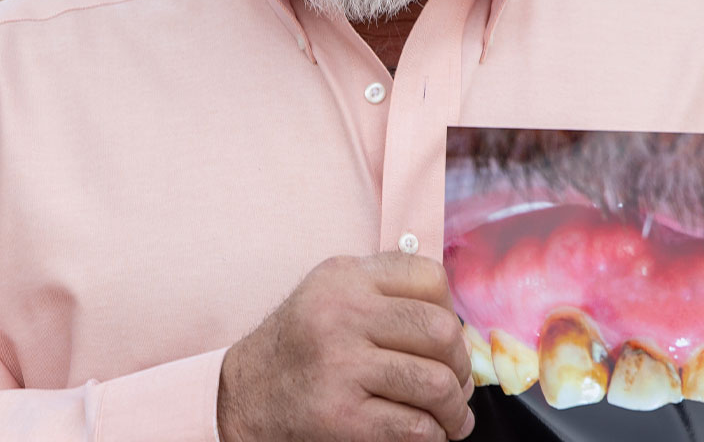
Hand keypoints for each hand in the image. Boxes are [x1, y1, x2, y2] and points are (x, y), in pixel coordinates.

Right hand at [218, 253, 474, 441]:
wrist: (243, 398)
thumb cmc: (301, 348)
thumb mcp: (332, 295)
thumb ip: (386, 290)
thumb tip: (458, 326)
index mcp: (344, 277)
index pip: (430, 278)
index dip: (449, 313)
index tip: (441, 341)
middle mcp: (340, 314)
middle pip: (442, 332)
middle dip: (460, 367)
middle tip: (455, 386)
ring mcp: (339, 365)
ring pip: (437, 384)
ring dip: (453, 410)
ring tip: (448, 417)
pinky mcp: (339, 416)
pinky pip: (416, 427)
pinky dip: (431, 436)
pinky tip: (423, 433)